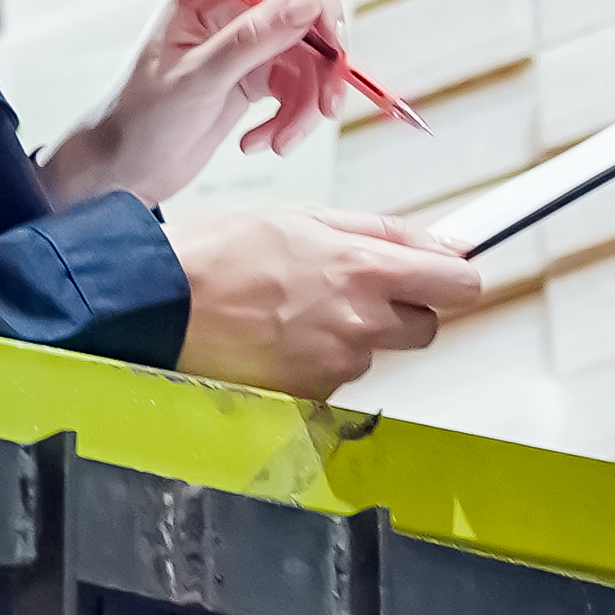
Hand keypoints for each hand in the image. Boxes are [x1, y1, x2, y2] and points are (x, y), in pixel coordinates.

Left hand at [38, 0, 357, 208]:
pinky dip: (291, 121)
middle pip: (309, 13)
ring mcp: (249, 43)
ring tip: (280, 143)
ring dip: (307, 106)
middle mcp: (233, 7)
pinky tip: (260, 143)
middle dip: (323, 63)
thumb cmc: (140, 118)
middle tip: (327, 105)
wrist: (123, 169)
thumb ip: (252, 39)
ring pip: (311, 60)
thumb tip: (308, 3)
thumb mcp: (197, 79)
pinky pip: (300, 90)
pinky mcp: (258, 77)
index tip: (331, 39)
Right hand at [167, 208, 483, 398]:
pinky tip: (277, 339)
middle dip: (402, 309)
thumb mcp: (303, 216)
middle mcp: (359, 323)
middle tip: (352, 289)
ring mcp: (335, 366)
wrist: (155, 304)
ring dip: (349, 335)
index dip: (453, 278)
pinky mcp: (309, 398)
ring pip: (374, 352)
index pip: (459, 285)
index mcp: (364, 268)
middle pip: (425, 326)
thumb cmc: (217, 252)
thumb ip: (381, 231)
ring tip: (292, 310)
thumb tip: (440, 242)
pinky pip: (334, 380)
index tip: (444, 273)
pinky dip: (314, 362)